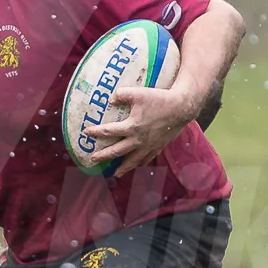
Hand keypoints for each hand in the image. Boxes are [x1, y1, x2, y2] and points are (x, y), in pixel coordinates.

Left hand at [84, 82, 198, 175]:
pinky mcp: (158, 146)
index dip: (96, 132)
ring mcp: (149, 145)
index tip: (86, 132)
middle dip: (104, 156)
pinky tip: (137, 165)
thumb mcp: (137, 93)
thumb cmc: (159, 99)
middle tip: (93, 160)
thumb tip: (110, 100)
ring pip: (133, 160)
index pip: (109, 131)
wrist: (181, 108)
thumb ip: (121, 95)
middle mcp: (138, 140)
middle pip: (117, 151)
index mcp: (131, 127)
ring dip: (123, 168)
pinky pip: (147, 158)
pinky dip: (140, 163)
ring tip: (115, 174)